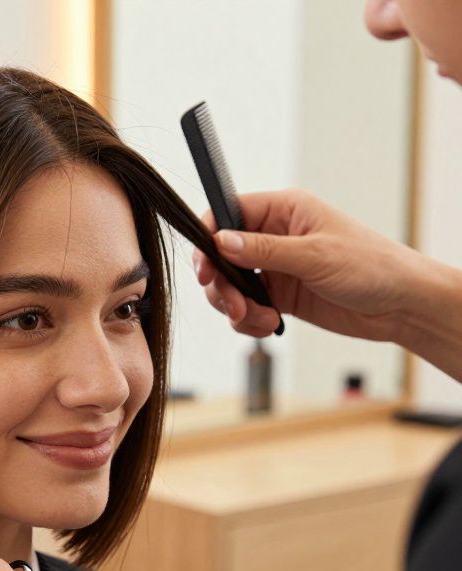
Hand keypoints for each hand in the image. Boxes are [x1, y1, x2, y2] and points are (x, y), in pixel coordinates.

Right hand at [195, 189, 434, 340]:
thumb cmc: (372, 267)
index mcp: (283, 211)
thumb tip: (221, 241)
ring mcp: (274, 267)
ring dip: (235, 306)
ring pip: (229, 284)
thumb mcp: (315, 255)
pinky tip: (269, 324)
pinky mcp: (278, 295)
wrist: (401, 305)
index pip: (228, 213)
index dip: (209, 237)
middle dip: (222, 285)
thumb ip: (264, 250)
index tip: (206, 267)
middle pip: (221, 255)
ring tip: (259, 319)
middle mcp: (273, 236)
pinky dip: (248, 320)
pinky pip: (244, 307)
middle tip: (235, 306)